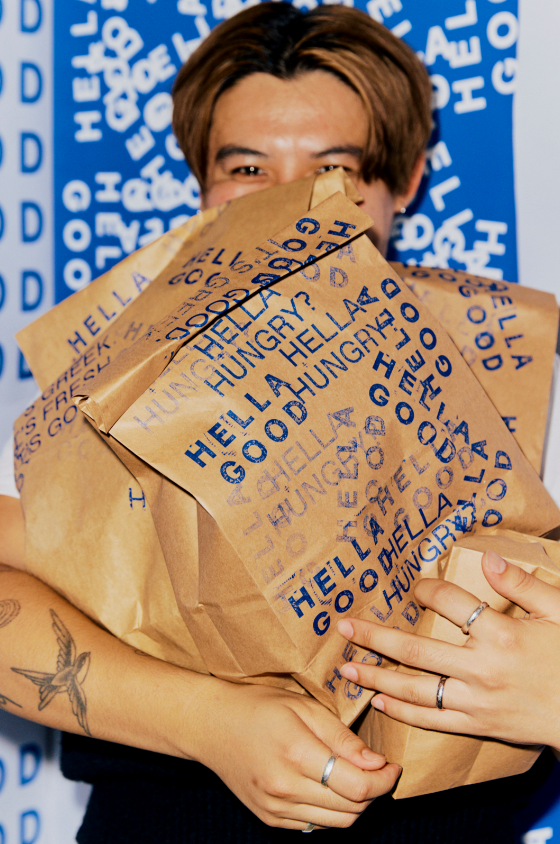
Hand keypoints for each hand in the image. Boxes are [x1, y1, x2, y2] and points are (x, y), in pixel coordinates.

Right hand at [190, 681, 400, 829]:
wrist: (211, 725)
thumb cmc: (259, 706)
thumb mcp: (303, 706)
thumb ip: (341, 737)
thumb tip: (376, 763)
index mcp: (296, 754)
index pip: (357, 786)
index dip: (384, 780)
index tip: (392, 766)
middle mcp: (285, 789)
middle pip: (351, 810)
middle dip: (374, 793)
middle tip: (379, 770)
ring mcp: (275, 809)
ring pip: (336, 823)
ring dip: (356, 805)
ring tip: (357, 777)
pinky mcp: (270, 819)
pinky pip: (315, 826)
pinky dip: (332, 811)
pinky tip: (330, 787)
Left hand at [337, 550, 559, 751]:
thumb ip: (523, 584)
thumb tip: (489, 559)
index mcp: (502, 635)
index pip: (451, 603)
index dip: (428, 588)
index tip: (416, 585)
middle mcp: (482, 668)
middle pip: (415, 650)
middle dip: (374, 637)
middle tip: (343, 626)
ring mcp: (476, 701)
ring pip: (415, 688)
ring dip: (377, 677)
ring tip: (347, 667)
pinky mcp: (477, 724)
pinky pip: (431, 719)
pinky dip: (402, 711)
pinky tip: (378, 701)